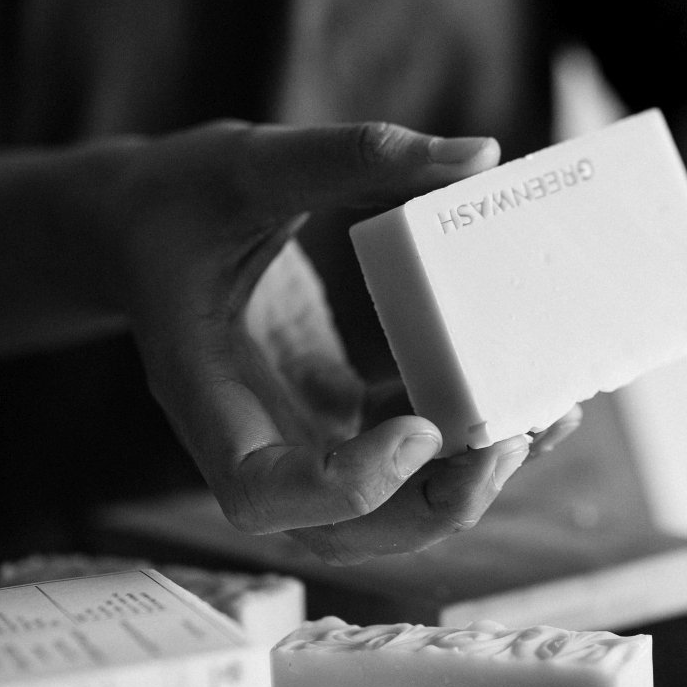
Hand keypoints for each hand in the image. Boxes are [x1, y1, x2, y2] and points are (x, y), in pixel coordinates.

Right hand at [69, 120, 532, 563]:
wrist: (140, 226)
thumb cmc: (176, 195)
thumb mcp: (250, 159)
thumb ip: (356, 155)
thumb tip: (480, 154)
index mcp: (204, 393)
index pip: (261, 493)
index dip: (348, 485)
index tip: (421, 427)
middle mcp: (251, 438)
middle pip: (342, 532)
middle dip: (437, 504)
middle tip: (514, 437)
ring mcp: (295, 437)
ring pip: (384, 512)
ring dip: (468, 485)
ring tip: (546, 419)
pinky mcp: (333, 417)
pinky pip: (405, 457)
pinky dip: (465, 442)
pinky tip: (526, 395)